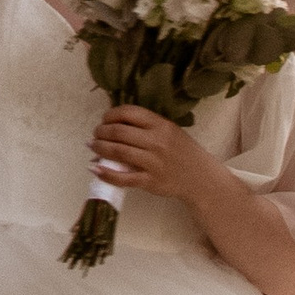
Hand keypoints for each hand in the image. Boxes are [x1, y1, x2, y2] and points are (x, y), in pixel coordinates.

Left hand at [89, 105, 222, 214]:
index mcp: (161, 125)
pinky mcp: (150, 181)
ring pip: (118, 151)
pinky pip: (123, 178)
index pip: (129, 112)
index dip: (110, 115)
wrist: (201, 178)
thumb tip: (113, 125)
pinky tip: (95, 168)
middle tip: (95, 134)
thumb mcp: (170, 131)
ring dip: (100, 148)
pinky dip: (106, 173)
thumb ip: (146, 127)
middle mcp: (156, 141)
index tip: (104, 119)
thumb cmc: (183, 152)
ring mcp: (153, 162)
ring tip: (93, 147)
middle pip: (119, 132)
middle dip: (101, 132)